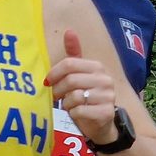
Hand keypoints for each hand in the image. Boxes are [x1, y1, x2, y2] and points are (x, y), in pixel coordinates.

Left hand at [48, 30, 117, 145]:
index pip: (69, 64)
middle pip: (70, 80)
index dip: (54, 74)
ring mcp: (107, 96)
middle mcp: (105, 80)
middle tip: (55, 97)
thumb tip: (69, 31)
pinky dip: (73, 114)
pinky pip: (79, 111)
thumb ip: (74, 55)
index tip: (48, 82)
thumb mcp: (80, 75)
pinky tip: (77, 114)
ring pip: (74, 96)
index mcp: (97, 67)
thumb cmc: (86, 97)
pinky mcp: (106, 112)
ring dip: (66, 103)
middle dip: (58, 90)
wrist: (102, 124)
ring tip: (69, 105)